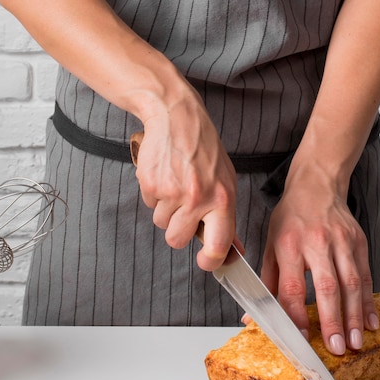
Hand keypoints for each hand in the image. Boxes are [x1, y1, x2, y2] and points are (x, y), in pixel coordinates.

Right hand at [132, 99, 237, 270]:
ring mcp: (172, 193)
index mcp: (222, 200)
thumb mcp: (226, 181)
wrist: (177, 117)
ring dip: (165, 210)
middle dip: (176, 231)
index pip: (218, 245)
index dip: (210, 261)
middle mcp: (198, 199)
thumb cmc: (205, 150)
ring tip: (175, 185)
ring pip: (160, 223)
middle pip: (176, 240)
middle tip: (182, 212)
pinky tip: (165, 176)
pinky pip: (149, 205)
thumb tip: (231, 250)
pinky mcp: (151, 185)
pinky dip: (154, 195)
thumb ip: (225, 216)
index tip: (205, 261)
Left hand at [260, 164, 378, 354]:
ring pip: (351, 283)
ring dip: (353, 316)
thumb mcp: (270, 244)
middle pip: (327, 287)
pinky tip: (369, 322)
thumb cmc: (290, 218)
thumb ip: (267, 282)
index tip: (301, 338)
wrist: (317, 185)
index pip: (292, 286)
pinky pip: (365, 275)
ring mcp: (342, 242)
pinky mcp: (359, 242)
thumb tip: (254, 317)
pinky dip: (368, 301)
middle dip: (332, 321)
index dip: (296, 314)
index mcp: (289, 245)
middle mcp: (317, 243)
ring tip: (354, 343)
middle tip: (335, 348)